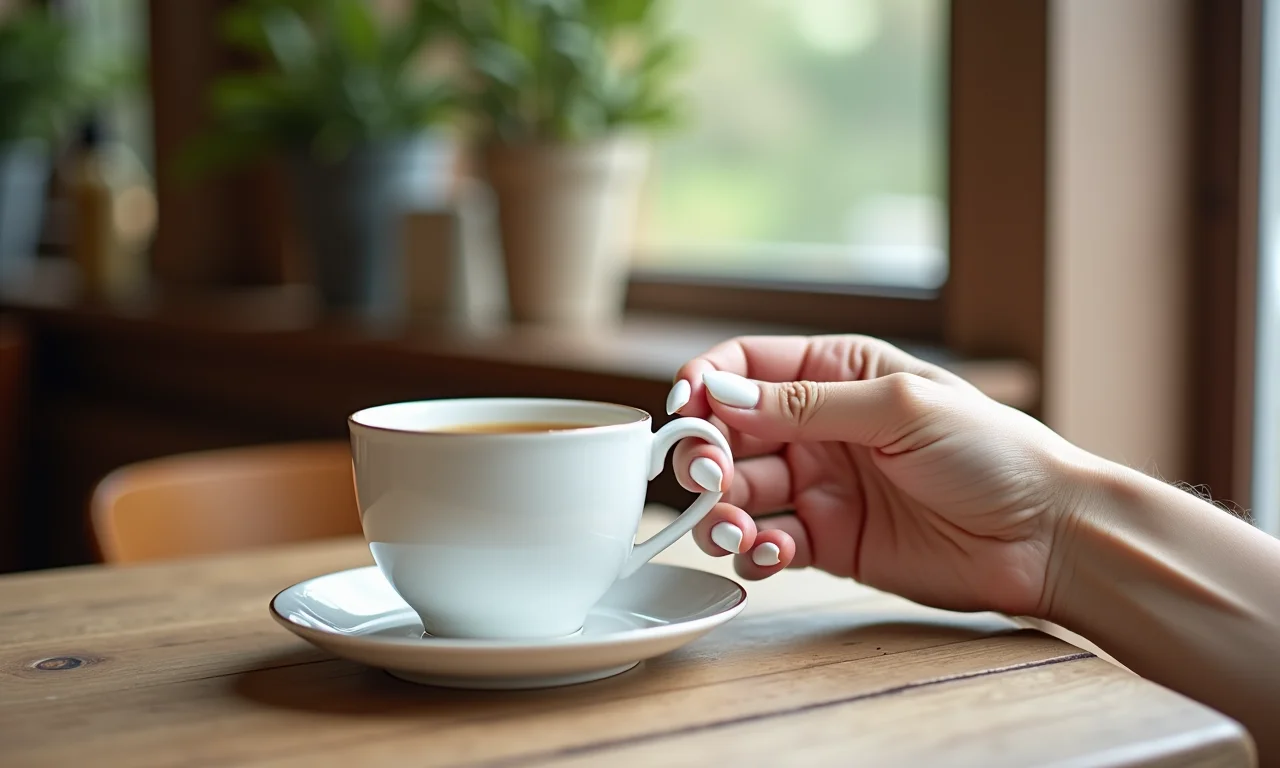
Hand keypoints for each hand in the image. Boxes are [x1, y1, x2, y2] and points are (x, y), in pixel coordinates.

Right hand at [669, 334, 1090, 616]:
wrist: (1046, 536)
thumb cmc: (993, 452)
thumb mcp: (900, 408)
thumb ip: (807, 405)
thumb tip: (722, 393)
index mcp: (838, 373)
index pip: (746, 366)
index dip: (706, 383)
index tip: (684, 410)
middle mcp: (819, 428)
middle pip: (728, 433)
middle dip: (705, 454)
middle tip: (710, 478)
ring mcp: (821, 486)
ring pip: (738, 492)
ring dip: (722, 510)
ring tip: (735, 528)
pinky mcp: (828, 542)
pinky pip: (768, 543)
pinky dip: (756, 550)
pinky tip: (775, 552)